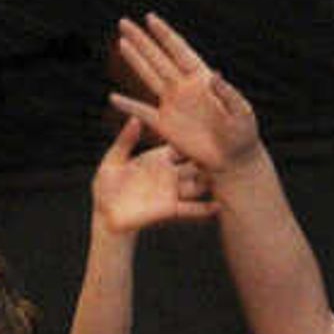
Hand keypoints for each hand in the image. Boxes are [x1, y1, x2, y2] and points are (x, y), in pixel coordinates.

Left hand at [90, 114, 217, 237]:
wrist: (106, 215)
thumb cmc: (106, 186)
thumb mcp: (113, 160)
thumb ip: (126, 141)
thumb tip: (135, 118)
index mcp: (157, 158)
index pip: (179, 145)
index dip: (192, 138)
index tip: (207, 127)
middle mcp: (169, 174)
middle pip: (195, 163)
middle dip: (208, 158)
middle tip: (225, 150)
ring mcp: (172, 192)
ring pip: (199, 184)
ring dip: (211, 180)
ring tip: (228, 175)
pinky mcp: (171, 209)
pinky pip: (192, 209)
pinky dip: (206, 208)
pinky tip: (219, 205)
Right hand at [107, 15, 264, 175]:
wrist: (234, 159)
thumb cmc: (243, 134)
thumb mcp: (242, 112)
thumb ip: (228, 94)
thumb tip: (214, 74)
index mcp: (201, 79)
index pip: (179, 51)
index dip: (165, 34)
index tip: (150, 18)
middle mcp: (183, 87)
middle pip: (158, 58)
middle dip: (142, 40)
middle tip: (124, 22)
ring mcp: (173, 104)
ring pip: (148, 76)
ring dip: (134, 60)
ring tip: (121, 42)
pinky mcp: (165, 125)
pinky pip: (143, 112)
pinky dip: (128, 106)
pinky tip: (113, 98)